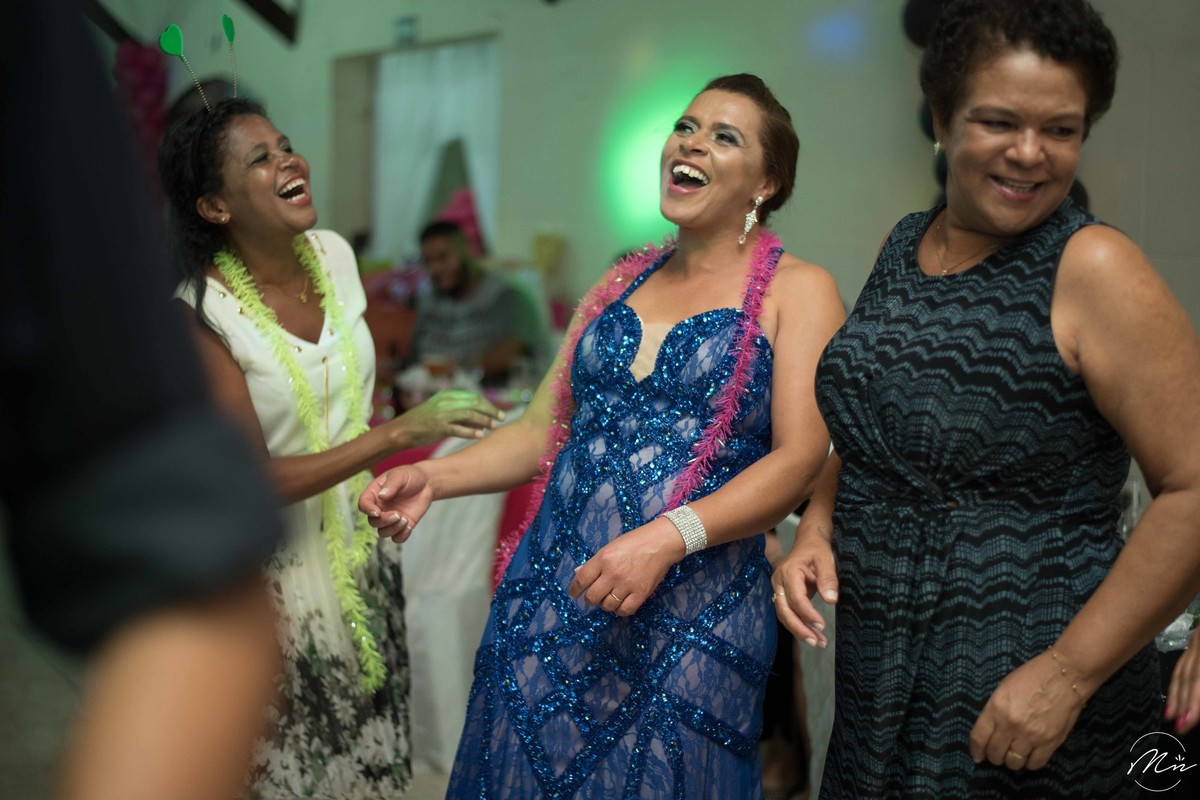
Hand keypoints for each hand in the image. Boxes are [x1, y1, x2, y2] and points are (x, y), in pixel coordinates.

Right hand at [358, 465, 432, 542]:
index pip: (364, 504)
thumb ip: (391, 485)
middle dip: (384, 521)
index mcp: (374, 494)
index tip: (377, 512)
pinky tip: (409, 527)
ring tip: (405, 520)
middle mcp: (380, 508)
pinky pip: (397, 538)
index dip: (367, 510)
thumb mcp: (400, 476)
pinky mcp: (401, 525)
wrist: (426, 483)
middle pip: (373, 521)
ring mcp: (390, 518)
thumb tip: (381, 496)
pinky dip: (401, 536)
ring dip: (393, 529)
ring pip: (383, 532)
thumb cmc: (410, 476)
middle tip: (398, 514)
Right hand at [388, 390, 503, 447]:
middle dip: (491, 410)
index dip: (488, 404)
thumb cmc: (423, 423)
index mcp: (447, 396)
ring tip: (495, 427)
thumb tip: (480, 420)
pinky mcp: (437, 427)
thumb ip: (458, 413)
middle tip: (502, 418)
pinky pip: (458, 429)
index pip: (473, 396)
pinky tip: (480, 435)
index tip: (497, 412)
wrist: (401, 430)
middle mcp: (445, 402)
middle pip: (475, 403)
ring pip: (469, 414)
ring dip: (484, 420)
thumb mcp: (440, 411)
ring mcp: (441, 414)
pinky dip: (471, 431)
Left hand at [568, 520, 683, 616]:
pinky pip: (625, 610)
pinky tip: (621, 604)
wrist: (660, 543)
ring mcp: (627, 584)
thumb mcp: (610, 547)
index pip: (582, 579)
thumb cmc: (634, 542)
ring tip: (609, 598)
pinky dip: (620, 610)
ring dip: (605, 604)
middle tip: (594, 597)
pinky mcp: (641, 593)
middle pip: (593, 597)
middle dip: (590, 599)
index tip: (573, 595)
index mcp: (603, 559)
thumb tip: (578, 574)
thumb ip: (595, 562)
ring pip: (607, 605)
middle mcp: (612, 573)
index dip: (574, 590)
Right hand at [772, 526, 836, 647]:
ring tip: (818, 642)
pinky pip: (788, 612)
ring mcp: (779, 589)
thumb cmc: (817, 548)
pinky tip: (812, 634)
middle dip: (799, 629)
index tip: (821, 626)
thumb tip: (831, 600)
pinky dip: (799, 624)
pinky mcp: (784, 594)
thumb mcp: (826, 559)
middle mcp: (779, 582)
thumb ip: (828, 578)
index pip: (795, 598)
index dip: (807, 614)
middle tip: (816, 642)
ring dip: (800, 630)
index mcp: (789, 572)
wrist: (809, 541)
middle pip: (784, 611)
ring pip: (784, 615)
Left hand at [969, 651, 1083, 770]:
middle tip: (997, 754)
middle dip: (993, 757)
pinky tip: (1029, 756)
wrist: (1064, 675)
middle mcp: (1011, 724)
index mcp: (996, 708)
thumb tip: (989, 732)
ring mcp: (1031, 735)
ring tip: (1014, 755)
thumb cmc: (1032, 677)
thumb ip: (995, 711)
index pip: (979, 737)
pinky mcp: (1050, 742)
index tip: (977, 756)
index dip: (976, 750)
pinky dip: (1030, 763)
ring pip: (1014, 762)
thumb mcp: (1003, 689)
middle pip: (995, 753)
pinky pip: (1035, 764)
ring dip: (1011, 761)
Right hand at [1167, 632, 1199, 733]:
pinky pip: (1183, 660)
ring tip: (1171, 714)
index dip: (1194, 702)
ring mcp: (1199, 638)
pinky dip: (1178, 678)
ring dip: (1176, 693)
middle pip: (1190, 676)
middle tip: (1178, 727)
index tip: (1188, 722)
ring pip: (1183, 669)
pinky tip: (1177, 689)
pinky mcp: (1199, 637)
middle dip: (1184, 703)